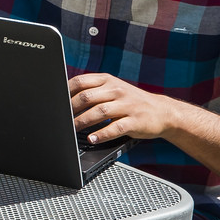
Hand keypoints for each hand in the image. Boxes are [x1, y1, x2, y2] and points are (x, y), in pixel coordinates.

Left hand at [69, 72, 191, 144]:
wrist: (162, 112)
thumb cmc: (132, 101)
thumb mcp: (113, 89)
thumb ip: (93, 90)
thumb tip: (66, 98)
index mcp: (108, 80)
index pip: (81, 82)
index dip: (66, 91)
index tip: (57, 102)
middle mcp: (117, 90)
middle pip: (87, 97)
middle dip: (71, 109)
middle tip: (61, 119)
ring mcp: (127, 106)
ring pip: (99, 112)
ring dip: (83, 122)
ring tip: (72, 129)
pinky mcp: (135, 121)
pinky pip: (115, 128)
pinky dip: (101, 134)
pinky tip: (92, 139)